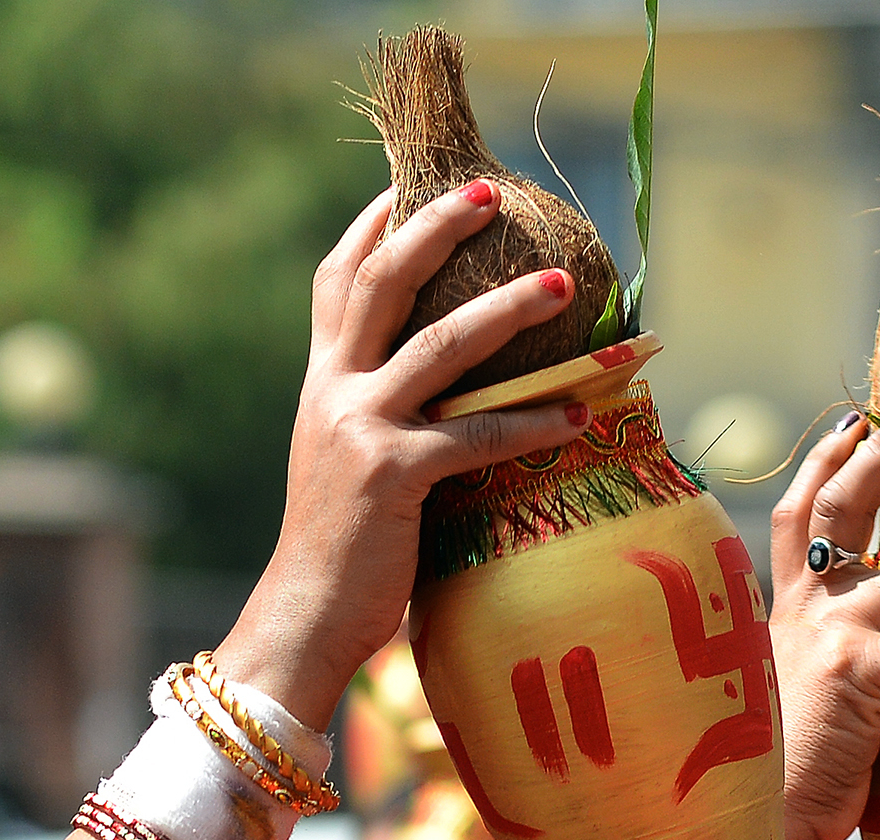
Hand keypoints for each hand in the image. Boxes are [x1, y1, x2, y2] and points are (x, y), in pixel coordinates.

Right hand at [215, 186, 595, 732]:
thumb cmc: (338, 552)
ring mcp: (361, 429)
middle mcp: (333, 391)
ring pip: (440, 344)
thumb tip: (437, 399)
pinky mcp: (393, 476)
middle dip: (437, 228)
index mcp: (321, 383)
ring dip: (507, 308)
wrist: (302, 617)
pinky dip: (531, 424)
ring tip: (561, 283)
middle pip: (383, 282)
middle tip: (490, 190)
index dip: (371, 226)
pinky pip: (475, 437)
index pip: (338, 281)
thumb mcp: (344, 465)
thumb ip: (378, 419)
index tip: (408, 181)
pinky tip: (577, 418)